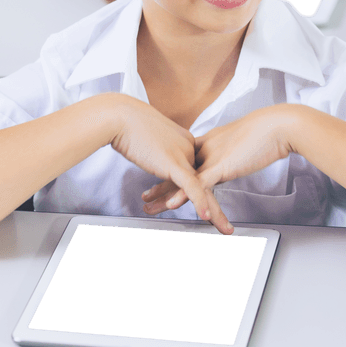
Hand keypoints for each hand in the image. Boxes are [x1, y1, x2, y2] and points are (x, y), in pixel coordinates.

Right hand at [111, 97, 232, 233]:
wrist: (121, 117)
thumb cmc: (130, 125)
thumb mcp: (152, 139)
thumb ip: (160, 151)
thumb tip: (156, 160)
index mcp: (186, 143)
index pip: (199, 172)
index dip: (203, 191)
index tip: (209, 208)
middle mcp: (189, 150)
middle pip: (206, 183)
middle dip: (215, 207)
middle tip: (225, 224)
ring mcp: (183, 157)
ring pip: (204, 189)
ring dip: (215, 213)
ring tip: (225, 229)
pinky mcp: (174, 164)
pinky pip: (191, 187)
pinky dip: (200, 203)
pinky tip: (207, 217)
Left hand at [142, 106, 295, 214]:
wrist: (279, 125)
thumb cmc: (267, 132)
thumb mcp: (242, 142)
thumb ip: (231, 152)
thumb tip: (228, 163)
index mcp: (211, 142)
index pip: (184, 159)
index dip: (170, 170)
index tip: (158, 177)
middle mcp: (207, 149)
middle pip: (177, 170)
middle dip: (160, 185)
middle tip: (146, 197)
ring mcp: (213, 158)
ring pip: (182, 179)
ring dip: (165, 195)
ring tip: (150, 207)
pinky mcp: (222, 166)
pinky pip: (199, 184)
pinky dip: (186, 195)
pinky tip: (172, 204)